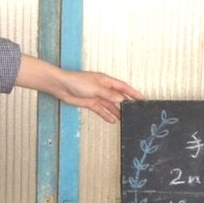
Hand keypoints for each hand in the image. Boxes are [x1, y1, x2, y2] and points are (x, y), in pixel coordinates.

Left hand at [15, 55, 142, 122]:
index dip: (133, 92)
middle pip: (118, 96)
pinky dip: (106, 115)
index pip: (123, 87)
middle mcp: (103, 88)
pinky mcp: (90, 102)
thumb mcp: (96, 88)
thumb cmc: (76, 82)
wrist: (61, 86)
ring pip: (110, 105)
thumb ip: (109, 95)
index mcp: (106, 81)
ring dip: (117, 111)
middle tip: (135, 110)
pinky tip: (112, 120)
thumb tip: (122, 99)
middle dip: (126, 103)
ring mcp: (97, 96)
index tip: (142, 98)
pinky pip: (101, 110)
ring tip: (125, 119)